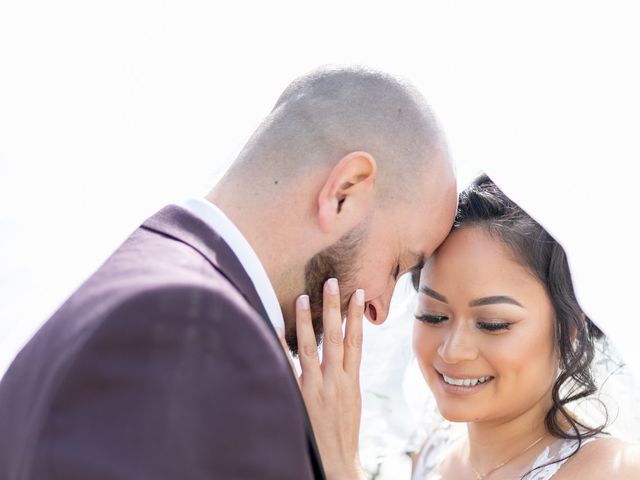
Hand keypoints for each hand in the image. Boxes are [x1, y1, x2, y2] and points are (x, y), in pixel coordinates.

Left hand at [296, 278, 365, 479]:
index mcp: (351, 380)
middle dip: (334, 308)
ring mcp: (316, 388)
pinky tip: (274, 329)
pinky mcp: (299, 397)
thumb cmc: (344, 429)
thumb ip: (344, 373)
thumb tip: (339, 351)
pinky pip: (288, 367)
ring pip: (312, 347)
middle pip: (336, 337)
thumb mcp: (351, 398)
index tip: (356, 293)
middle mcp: (336, 380)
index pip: (357, 340)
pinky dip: (281, 347)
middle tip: (331, 282)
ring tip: (302, 297)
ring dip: (308, 321)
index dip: (356, 316)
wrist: (337, 460)